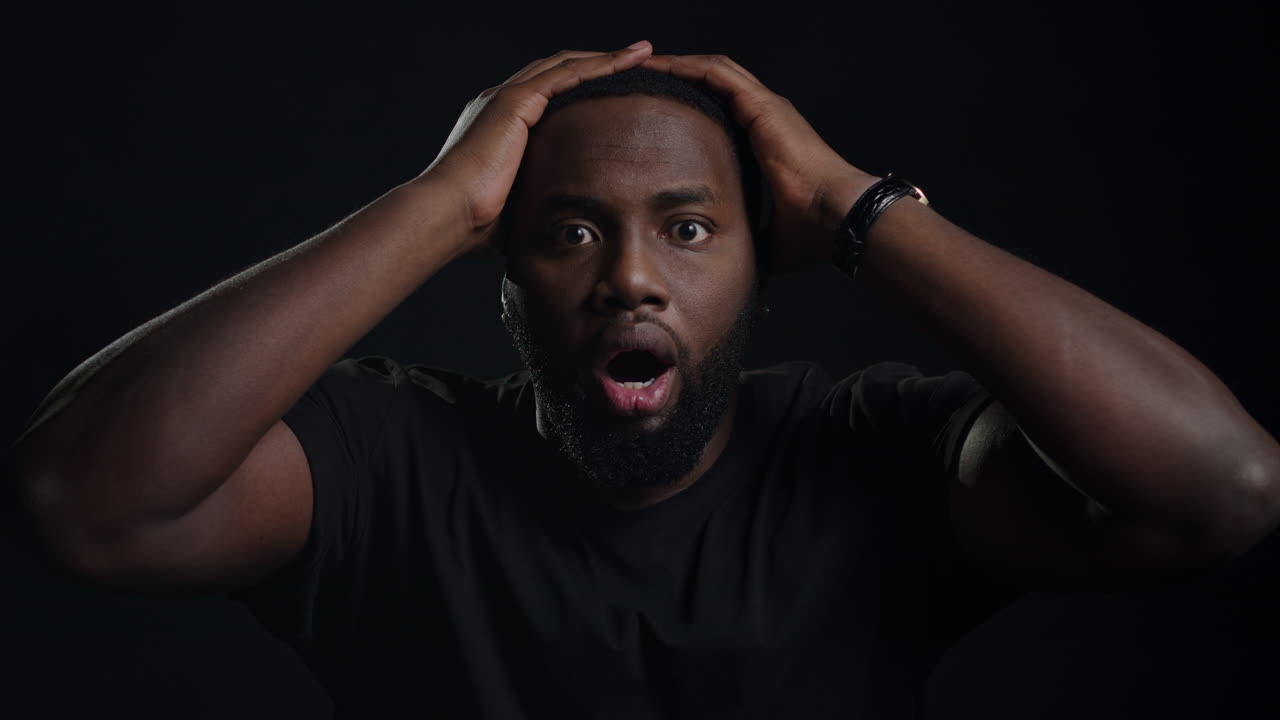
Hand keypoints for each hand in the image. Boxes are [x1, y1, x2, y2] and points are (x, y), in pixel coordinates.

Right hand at [421, 42, 653, 250]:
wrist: (448, 215)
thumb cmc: (473, 224)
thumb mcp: (514, 209)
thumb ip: (533, 206)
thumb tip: (549, 229)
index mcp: (502, 127)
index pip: (551, 97)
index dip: (585, 90)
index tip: (618, 92)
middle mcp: (503, 104)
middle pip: (561, 73)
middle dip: (601, 65)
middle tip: (639, 61)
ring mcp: (507, 98)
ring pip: (567, 65)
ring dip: (607, 58)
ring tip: (643, 52)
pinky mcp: (514, 101)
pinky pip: (566, 73)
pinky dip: (599, 64)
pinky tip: (628, 61)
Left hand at [639, 54, 879, 270]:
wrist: (836, 218)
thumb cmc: (812, 230)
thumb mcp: (770, 238)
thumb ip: (751, 240)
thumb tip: (738, 265)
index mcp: (766, 140)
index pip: (725, 108)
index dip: (694, 102)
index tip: (660, 107)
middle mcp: (766, 116)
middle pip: (716, 82)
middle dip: (680, 75)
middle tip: (644, 77)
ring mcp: (766, 107)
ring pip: (714, 71)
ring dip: (679, 65)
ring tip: (646, 65)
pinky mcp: (762, 105)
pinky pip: (718, 74)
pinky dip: (688, 67)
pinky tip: (663, 67)